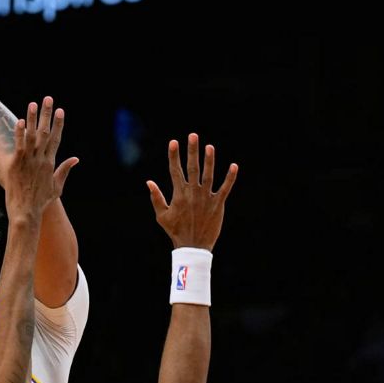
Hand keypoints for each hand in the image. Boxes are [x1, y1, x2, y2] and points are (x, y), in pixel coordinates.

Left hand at [5, 96, 77, 220]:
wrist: (26, 212)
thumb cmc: (40, 201)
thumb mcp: (57, 187)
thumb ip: (65, 170)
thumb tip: (76, 159)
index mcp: (50, 163)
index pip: (56, 139)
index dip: (58, 124)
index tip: (60, 110)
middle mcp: (41, 160)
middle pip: (45, 132)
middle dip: (47, 114)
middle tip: (48, 99)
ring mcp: (29, 161)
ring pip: (31, 135)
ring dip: (32, 118)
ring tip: (33, 104)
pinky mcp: (17, 164)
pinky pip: (19, 145)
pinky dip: (20, 133)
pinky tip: (20, 121)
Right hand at [147, 134, 237, 249]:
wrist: (193, 246)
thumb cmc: (175, 231)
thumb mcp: (161, 216)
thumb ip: (156, 197)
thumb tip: (149, 182)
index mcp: (179, 194)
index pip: (175, 170)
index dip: (174, 155)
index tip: (174, 142)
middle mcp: (193, 193)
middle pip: (192, 168)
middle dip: (192, 151)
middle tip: (193, 135)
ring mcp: (207, 198)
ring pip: (209, 175)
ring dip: (210, 160)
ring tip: (210, 146)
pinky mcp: (218, 204)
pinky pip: (225, 188)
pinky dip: (230, 177)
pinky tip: (234, 166)